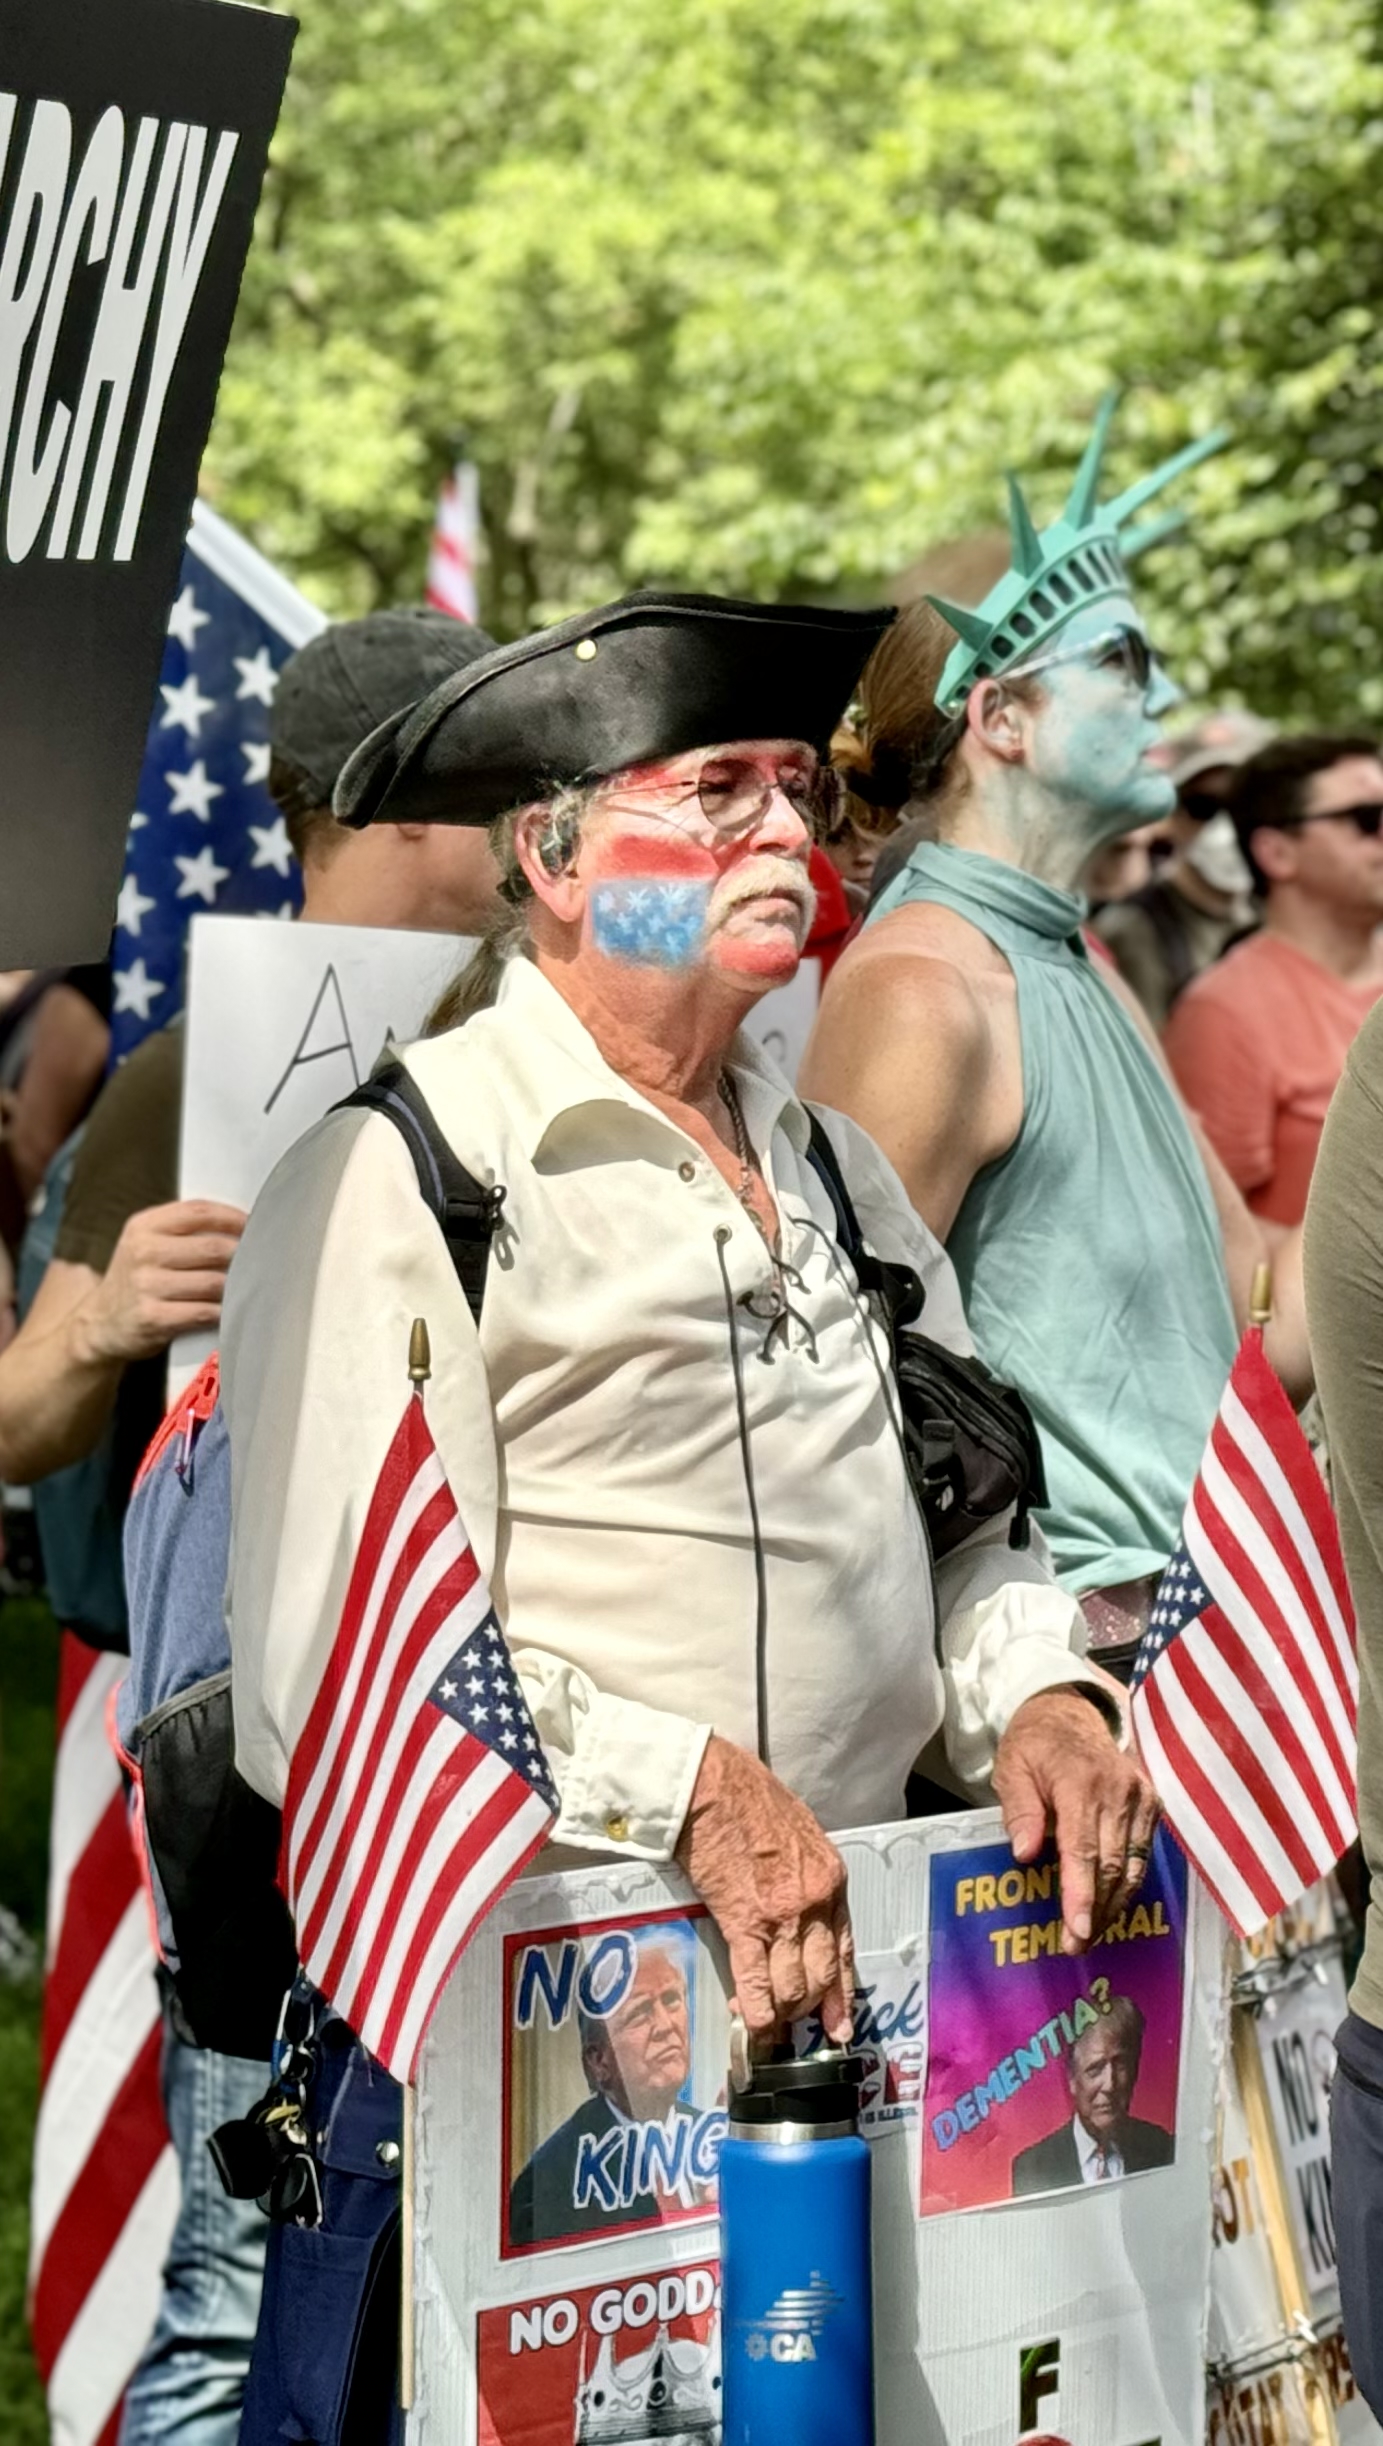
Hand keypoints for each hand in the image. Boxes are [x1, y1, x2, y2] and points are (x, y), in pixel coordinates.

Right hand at [78, 1200, 246, 1363]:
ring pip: (213, 1281)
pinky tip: (230, 1310)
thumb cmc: (138, 1279)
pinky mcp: (154, 1318)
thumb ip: (183, 1230)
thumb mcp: (146, 1244)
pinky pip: (204, 1311)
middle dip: (242, 1255)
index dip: (233, 1218)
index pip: (198, 1212)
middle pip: (212, 1247)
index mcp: (144, 1226)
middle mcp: (143, 1252)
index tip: (254, 1226)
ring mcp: (147, 1286)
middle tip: (261, 1261)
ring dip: (236, 1286)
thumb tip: (240, 1227)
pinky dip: (223, 1311)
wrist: (101, 1323)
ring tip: (249, 1286)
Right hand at [674, 1734, 853, 2041]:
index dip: (840, 1994)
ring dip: (779, 2013)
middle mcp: (815, 1902)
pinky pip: (756, 1980)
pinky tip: (750, 2024)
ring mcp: (782, 1915)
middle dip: (806, 2009)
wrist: (712, 1785)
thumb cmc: (747, 1797)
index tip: (839, 2024)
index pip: (845, 1950)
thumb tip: (795, 1904)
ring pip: (792, 1987)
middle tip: (789, 2025)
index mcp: (831, 1878)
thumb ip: (804, 1873)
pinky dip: (756, 2010)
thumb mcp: (798, 1833)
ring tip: (764, 2022)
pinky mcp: (745, 1921)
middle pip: (821, 1976)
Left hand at [992, 1687, 1157, 1954]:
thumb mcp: (1013, 1769)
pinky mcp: (1151, 1803)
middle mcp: (1119, 1791)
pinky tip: (1111, 1905)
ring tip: (1091, 1934)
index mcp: (1080, 1782)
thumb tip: (1025, 1854)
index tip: (1079, 1932)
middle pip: (1111, 1865)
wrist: (1069, 1712)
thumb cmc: (1034, 1746)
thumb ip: (1021, 1811)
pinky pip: (1142, 1854)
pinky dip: (1127, 1883)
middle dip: (1096, 1912)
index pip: (1083, 1850)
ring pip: (1132, 1865)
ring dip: (1114, 1905)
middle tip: (1075, 1947)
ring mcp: (1140, 1796)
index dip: (1081, 1895)